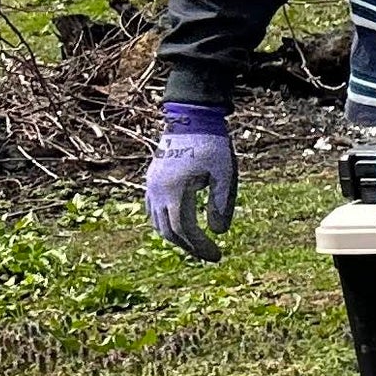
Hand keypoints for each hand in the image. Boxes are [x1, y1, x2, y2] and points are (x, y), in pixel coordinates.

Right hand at [144, 102, 236, 260]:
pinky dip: (167, 223)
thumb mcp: (224, 174)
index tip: (218, 256)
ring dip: (177, 237)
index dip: (199, 246)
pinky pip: (154, 210)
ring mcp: (151, 185)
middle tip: (212, 255)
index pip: (182, 230)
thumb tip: (219, 232)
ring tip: (200, 245)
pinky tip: (184, 228)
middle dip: (190, 246)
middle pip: (168, 231)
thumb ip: (222, 203)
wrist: (191, 120)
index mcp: (174, 190)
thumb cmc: (212, 145)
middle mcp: (157, 191)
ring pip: (158, 222)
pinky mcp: (152, 180)